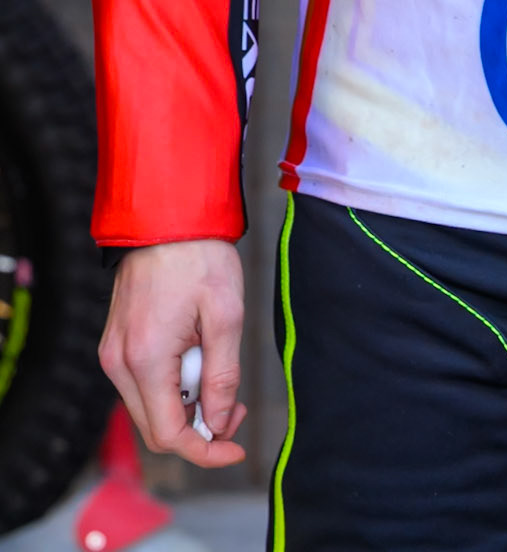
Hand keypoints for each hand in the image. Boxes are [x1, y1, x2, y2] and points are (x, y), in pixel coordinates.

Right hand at [100, 239, 246, 467]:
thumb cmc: (199, 256)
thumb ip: (222, 375)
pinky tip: (197, 360)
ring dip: (187, 406)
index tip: (235, 446)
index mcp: (145, 359)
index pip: (168, 434)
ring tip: (219, 375)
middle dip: (199, 428)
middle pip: (156, 427)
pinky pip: (142, 384)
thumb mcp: (226, 315)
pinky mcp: (116, 342)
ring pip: (149, 407)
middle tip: (235, 407)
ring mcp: (113, 352)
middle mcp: (118, 363)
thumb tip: (217, 423)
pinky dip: (172, 385)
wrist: (166, 214)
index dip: (205, 450)